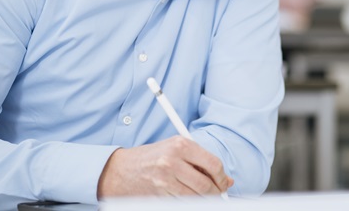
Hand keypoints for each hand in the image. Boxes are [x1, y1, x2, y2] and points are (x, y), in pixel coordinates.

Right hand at [97, 136, 233, 197]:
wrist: (121, 169)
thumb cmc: (152, 157)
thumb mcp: (176, 150)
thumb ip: (201, 161)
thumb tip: (227, 180)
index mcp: (181, 144)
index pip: (213, 163)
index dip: (221, 177)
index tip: (224, 184)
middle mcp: (172, 160)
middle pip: (206, 184)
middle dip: (215, 193)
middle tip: (217, 196)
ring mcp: (164, 179)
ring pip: (195, 197)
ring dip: (203, 201)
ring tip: (203, 198)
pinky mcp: (158, 194)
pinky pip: (181, 203)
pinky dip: (188, 203)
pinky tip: (187, 198)